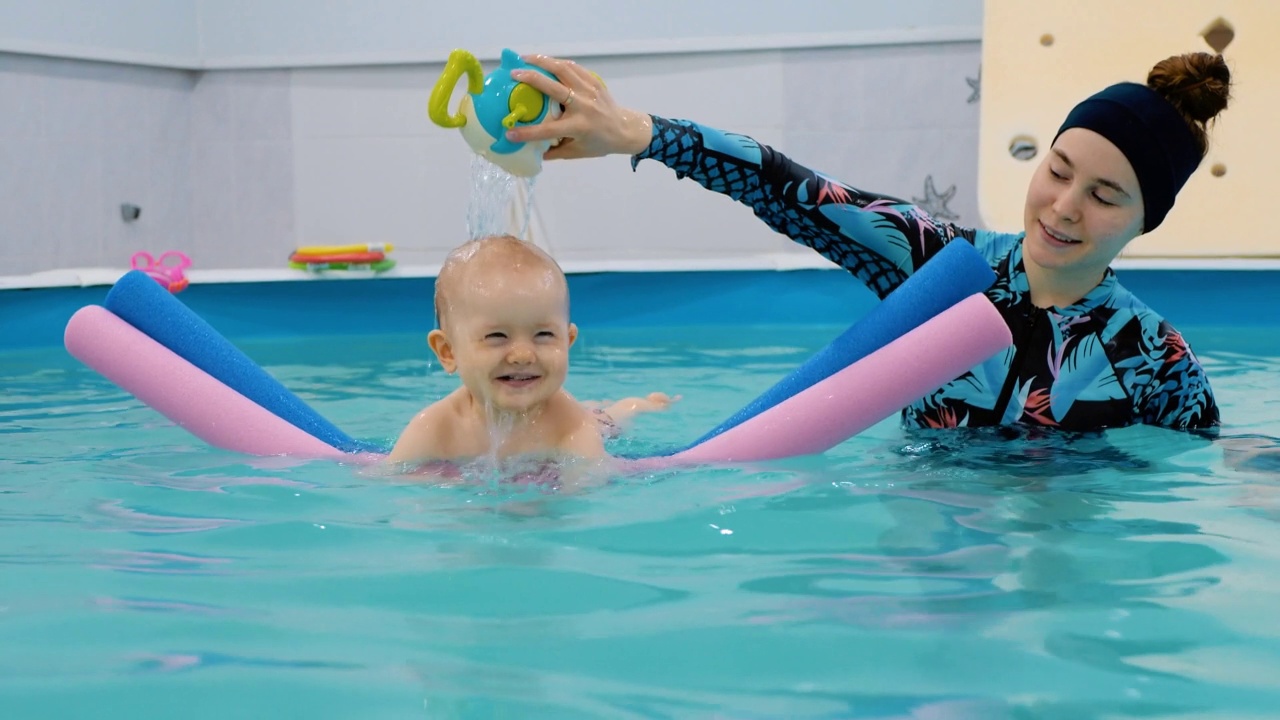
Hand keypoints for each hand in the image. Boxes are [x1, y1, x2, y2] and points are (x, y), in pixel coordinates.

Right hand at [504, 54, 653, 159]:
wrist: (625, 129)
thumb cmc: (600, 143)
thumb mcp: (576, 152)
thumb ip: (554, 152)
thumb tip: (530, 152)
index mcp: (579, 127)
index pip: (548, 130)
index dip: (527, 133)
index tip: (509, 133)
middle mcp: (584, 106)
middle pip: (554, 88)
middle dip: (532, 79)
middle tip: (513, 74)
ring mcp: (590, 90)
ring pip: (563, 70)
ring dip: (543, 62)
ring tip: (525, 59)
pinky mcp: (594, 81)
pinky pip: (573, 67)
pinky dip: (557, 62)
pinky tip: (545, 61)